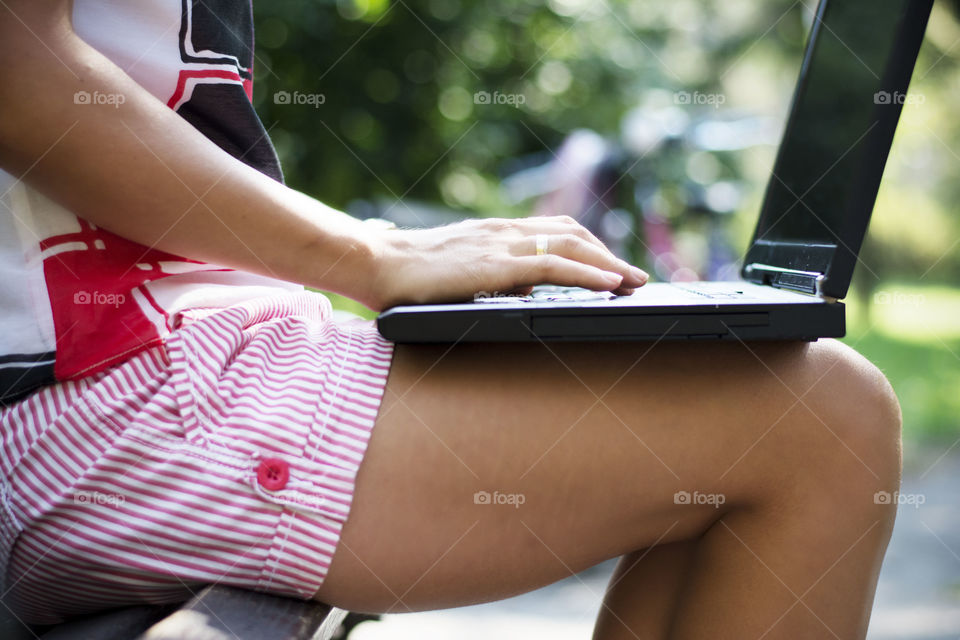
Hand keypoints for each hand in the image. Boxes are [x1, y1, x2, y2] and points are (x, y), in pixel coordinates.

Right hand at [363, 216, 648, 309]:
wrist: (378, 263)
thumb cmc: (410, 274)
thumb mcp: (461, 270)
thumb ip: (493, 273)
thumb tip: (523, 288)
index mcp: (497, 231)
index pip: (556, 231)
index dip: (590, 247)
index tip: (612, 264)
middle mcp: (505, 230)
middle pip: (572, 235)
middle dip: (609, 255)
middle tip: (635, 276)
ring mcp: (502, 244)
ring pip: (571, 246)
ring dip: (608, 264)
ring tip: (633, 281)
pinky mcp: (497, 265)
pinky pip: (553, 266)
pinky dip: (587, 274)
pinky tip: (607, 285)